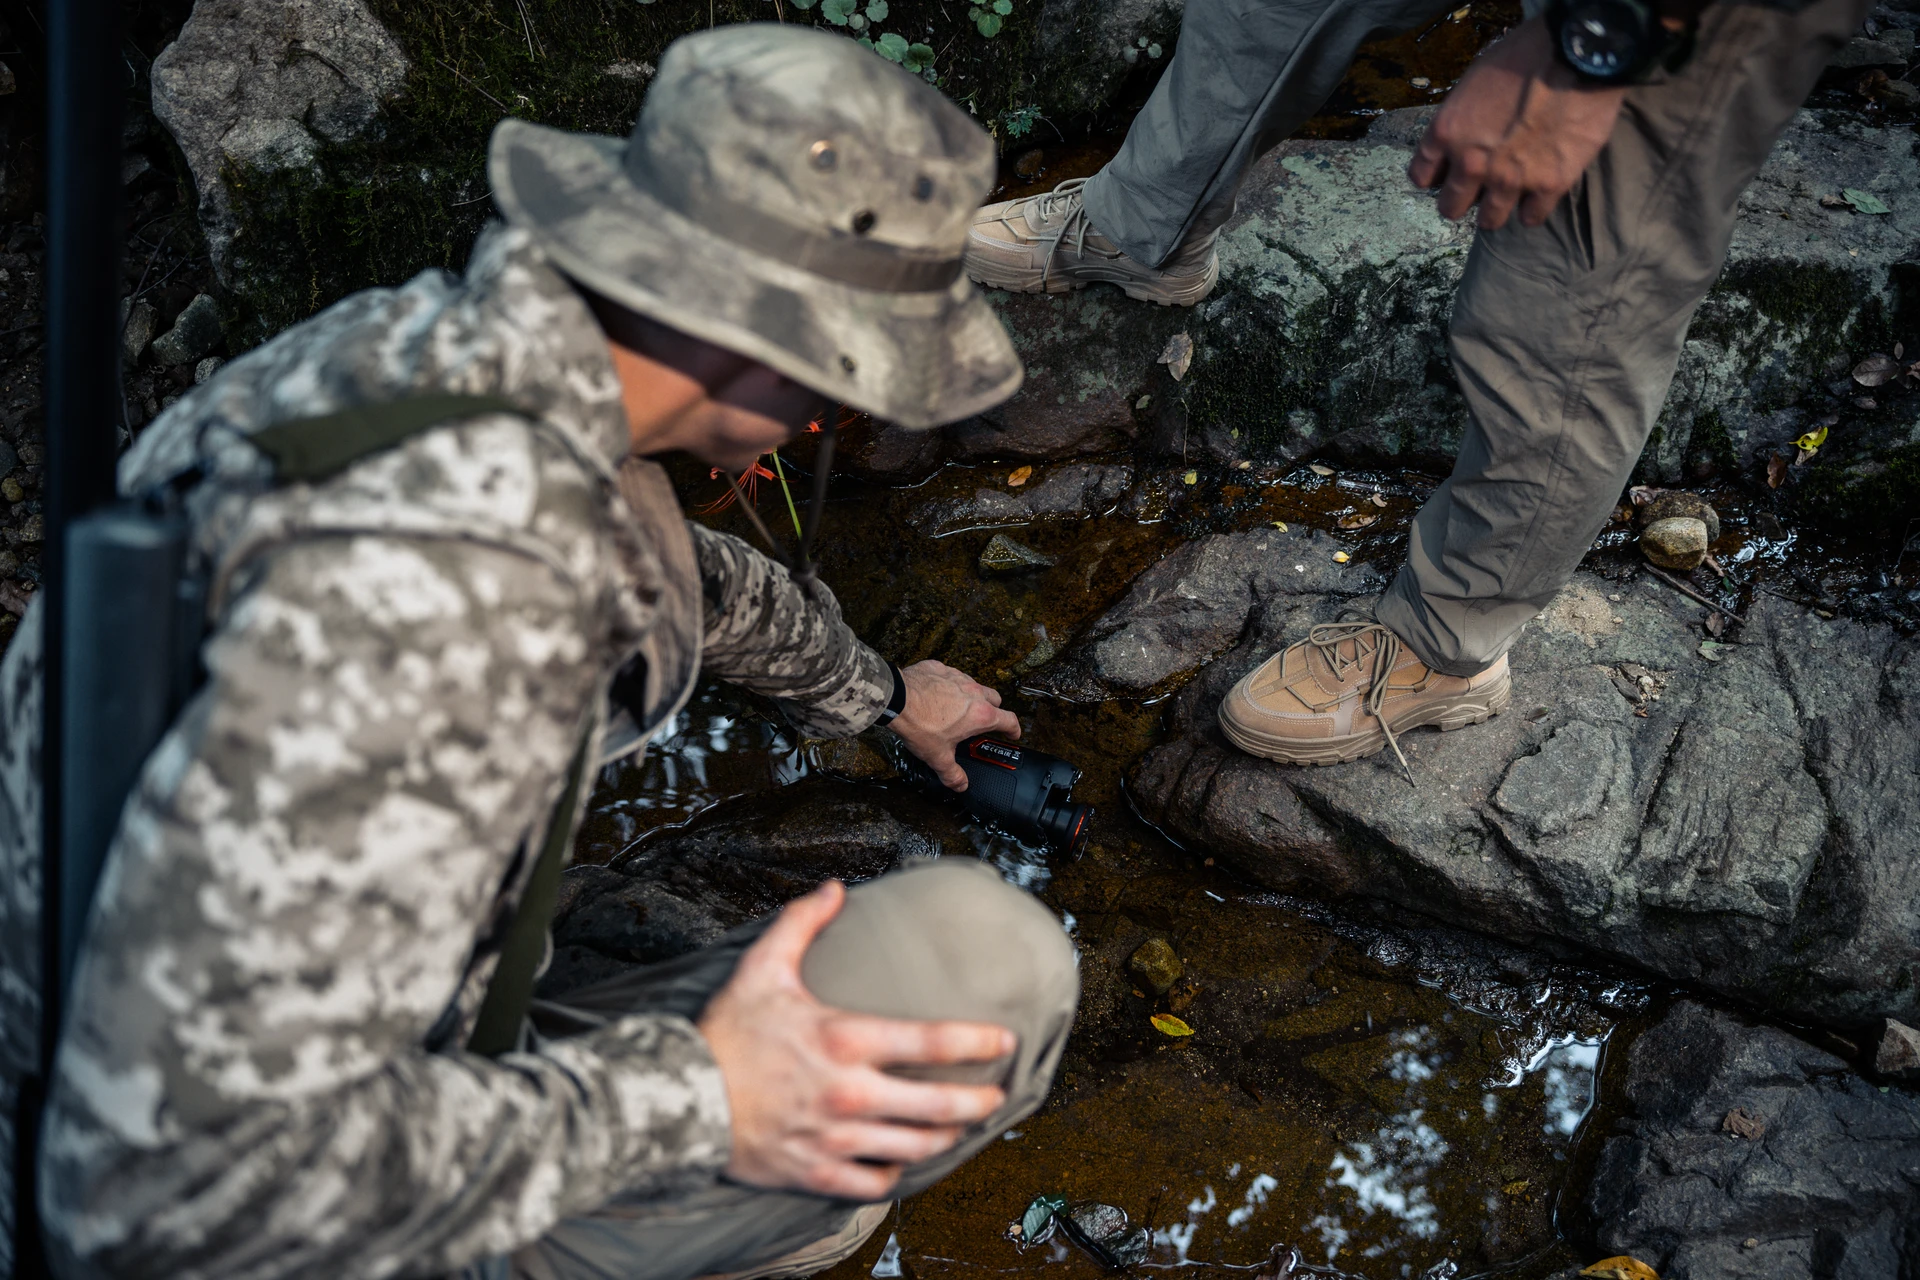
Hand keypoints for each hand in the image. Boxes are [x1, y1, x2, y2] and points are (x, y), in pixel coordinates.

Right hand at [697, 882, 1014, 1199]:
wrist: (673, 1099)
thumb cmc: (723, 1035)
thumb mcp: (762, 968)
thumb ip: (802, 924)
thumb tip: (835, 888)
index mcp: (845, 1039)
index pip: (933, 1041)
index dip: (979, 1041)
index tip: (1004, 1041)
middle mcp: (850, 1093)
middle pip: (939, 1106)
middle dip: (979, 1102)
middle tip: (996, 1096)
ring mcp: (834, 1138)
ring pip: (914, 1147)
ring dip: (945, 1138)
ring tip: (957, 1128)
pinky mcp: (815, 1173)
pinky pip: (874, 1183)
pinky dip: (896, 1174)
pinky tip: (902, 1161)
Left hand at [889, 659, 1020, 791]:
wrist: (896, 699)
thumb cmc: (920, 725)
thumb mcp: (938, 757)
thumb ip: (952, 774)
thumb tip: (961, 785)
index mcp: (980, 715)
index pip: (1009, 720)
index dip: (1014, 729)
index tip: (1013, 734)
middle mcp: (974, 692)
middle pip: (995, 699)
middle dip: (994, 710)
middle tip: (982, 722)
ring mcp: (957, 676)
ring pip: (974, 685)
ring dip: (971, 696)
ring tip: (956, 709)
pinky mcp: (940, 668)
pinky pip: (950, 675)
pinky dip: (948, 685)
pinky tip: (935, 695)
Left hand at [1408, 16, 1627, 230]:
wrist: (1577, 54)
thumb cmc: (1524, 55)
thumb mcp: (1474, 81)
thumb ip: (1462, 118)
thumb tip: (1464, 136)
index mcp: (1448, 133)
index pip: (1422, 176)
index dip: (1437, 176)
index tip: (1448, 174)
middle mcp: (1471, 163)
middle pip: (1450, 207)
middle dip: (1462, 200)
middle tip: (1477, 190)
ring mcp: (1509, 179)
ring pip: (1490, 220)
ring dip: (1496, 209)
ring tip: (1508, 196)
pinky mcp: (1548, 185)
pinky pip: (1531, 217)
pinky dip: (1533, 209)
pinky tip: (1538, 196)